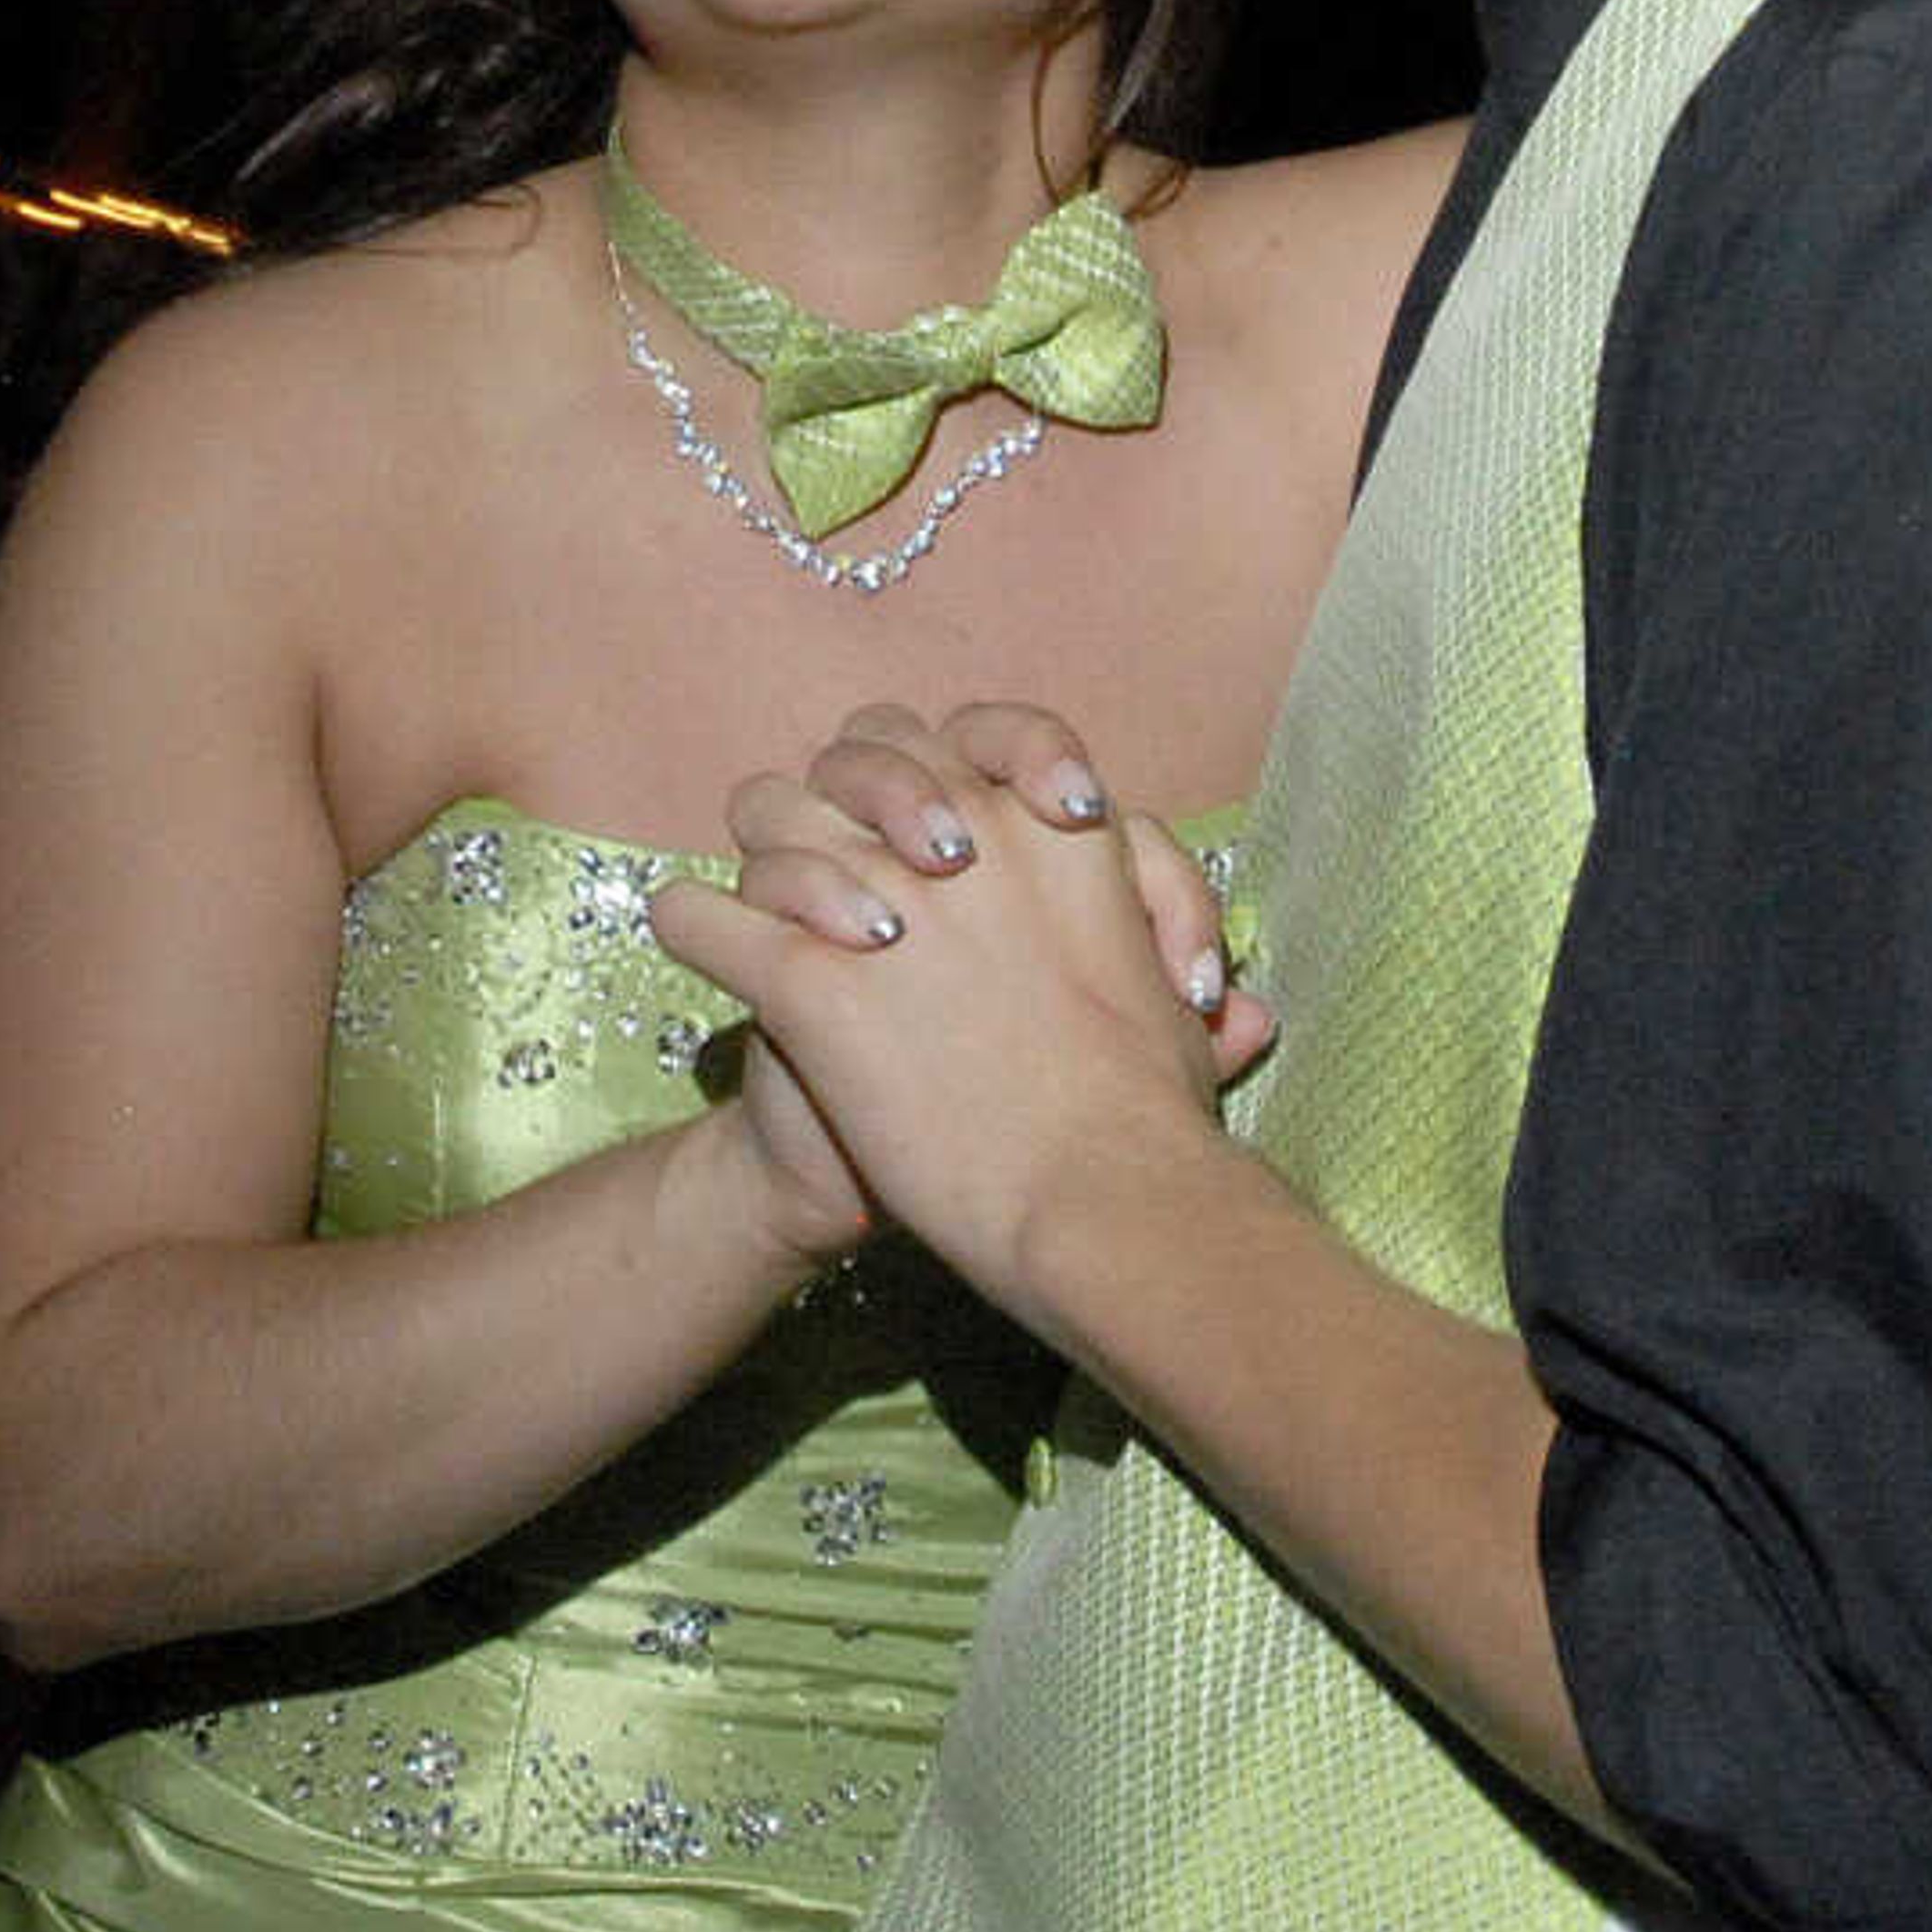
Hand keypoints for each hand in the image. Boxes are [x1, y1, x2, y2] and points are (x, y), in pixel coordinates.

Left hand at [651, 708, 1269, 1299]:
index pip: (968, 731)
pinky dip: (693, 927)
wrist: (1098, 1200)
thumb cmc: (1153, 1116)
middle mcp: (960, 837)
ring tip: (768, 902)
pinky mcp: (804, 981)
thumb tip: (1238, 1013)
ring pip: (768, 814)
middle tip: (840, 851)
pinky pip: (704, 918)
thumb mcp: (1179, 1023)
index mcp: (1054, 825)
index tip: (941, 819)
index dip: (945, 760)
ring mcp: (875, 899)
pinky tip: (707, 950)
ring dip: (764, 850)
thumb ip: (1185, 998)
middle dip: (841, 791)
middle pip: (856, 754)